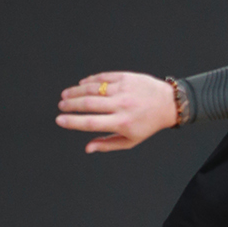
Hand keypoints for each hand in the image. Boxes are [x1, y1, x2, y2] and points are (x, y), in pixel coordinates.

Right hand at [56, 72, 177, 153]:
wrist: (168, 103)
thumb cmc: (147, 124)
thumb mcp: (131, 141)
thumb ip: (107, 144)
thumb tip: (87, 148)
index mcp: (122, 123)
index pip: (91, 123)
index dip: (72, 122)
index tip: (59, 120)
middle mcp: (122, 105)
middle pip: (89, 104)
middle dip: (70, 104)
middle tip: (61, 105)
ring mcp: (124, 89)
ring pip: (93, 88)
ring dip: (76, 91)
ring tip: (66, 94)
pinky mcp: (126, 77)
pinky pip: (103, 78)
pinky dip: (90, 81)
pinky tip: (81, 84)